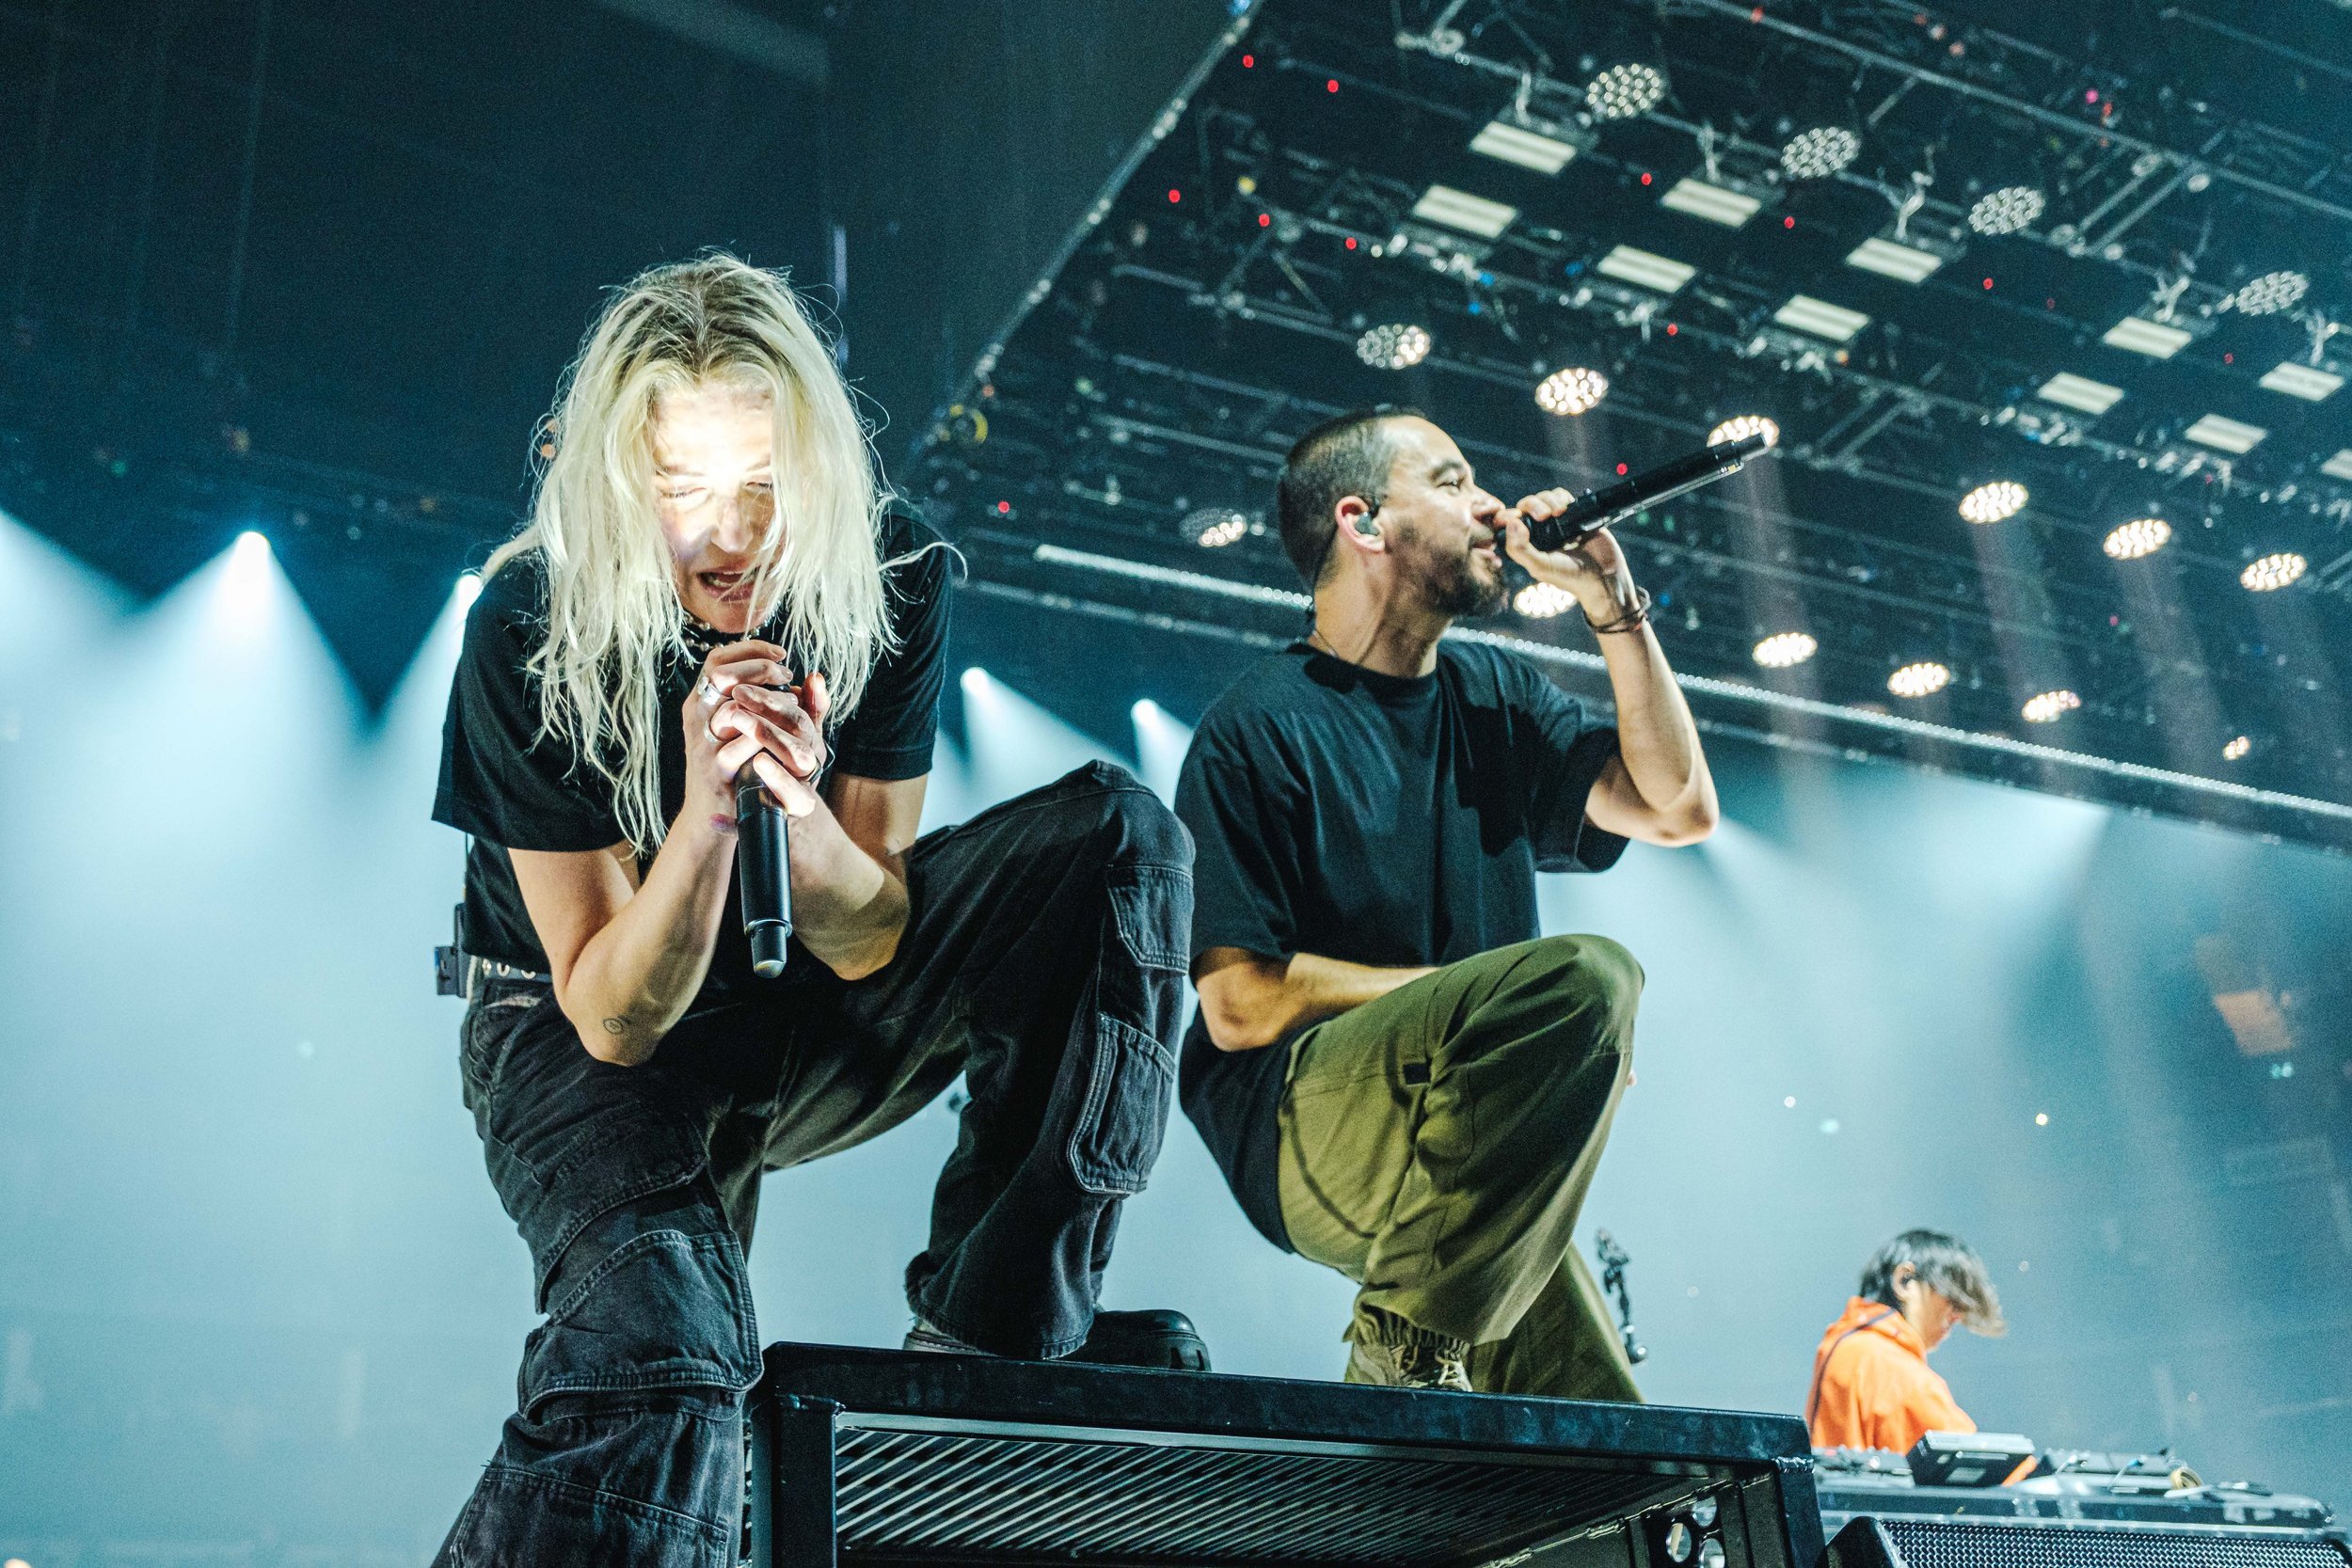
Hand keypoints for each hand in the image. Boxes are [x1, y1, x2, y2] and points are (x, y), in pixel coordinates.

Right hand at [681, 640, 828, 827]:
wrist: (712, 813)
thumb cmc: (733, 764)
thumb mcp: (741, 728)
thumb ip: (767, 702)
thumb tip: (806, 681)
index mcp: (701, 703)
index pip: (717, 661)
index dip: (749, 650)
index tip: (780, 654)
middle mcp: (695, 718)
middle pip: (722, 676)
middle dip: (760, 670)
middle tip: (786, 677)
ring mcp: (703, 744)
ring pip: (734, 709)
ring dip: (768, 702)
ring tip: (792, 705)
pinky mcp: (717, 770)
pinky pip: (745, 745)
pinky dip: (769, 735)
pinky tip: (786, 735)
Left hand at [1498, 488, 1637, 618]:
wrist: (1604, 574)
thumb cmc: (1570, 576)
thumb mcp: (1540, 567)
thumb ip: (1521, 549)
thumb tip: (1512, 523)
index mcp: (1527, 544)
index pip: (1509, 523)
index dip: (1507, 515)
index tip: (1516, 516)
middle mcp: (1539, 532)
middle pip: (1526, 506)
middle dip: (1533, 505)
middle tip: (1545, 516)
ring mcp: (1557, 522)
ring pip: (1543, 498)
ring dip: (1548, 500)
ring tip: (1560, 512)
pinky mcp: (1574, 515)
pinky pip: (1561, 496)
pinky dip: (1561, 497)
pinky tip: (1567, 508)